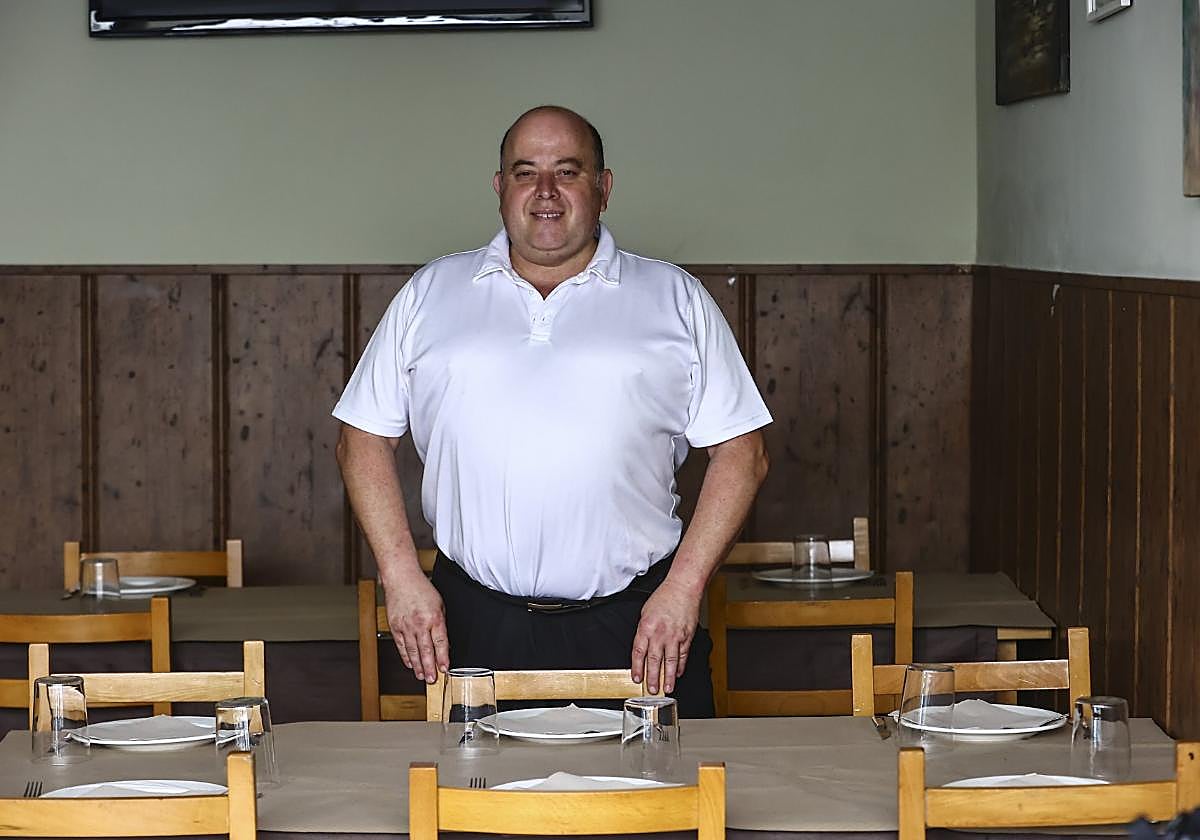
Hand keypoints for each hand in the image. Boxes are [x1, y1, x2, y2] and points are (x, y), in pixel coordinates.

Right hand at [382, 573, 449, 683]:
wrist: (401, 578)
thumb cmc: (421, 589)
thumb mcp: (440, 604)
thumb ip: (441, 624)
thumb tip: (443, 642)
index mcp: (434, 618)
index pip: (440, 643)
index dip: (443, 658)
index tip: (445, 669)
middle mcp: (420, 624)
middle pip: (426, 651)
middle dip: (430, 668)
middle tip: (432, 680)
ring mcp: (406, 626)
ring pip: (412, 651)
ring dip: (418, 666)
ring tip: (422, 676)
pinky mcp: (395, 626)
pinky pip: (401, 646)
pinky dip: (406, 657)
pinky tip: (410, 664)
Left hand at [630, 579, 700, 694]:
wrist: (683, 588)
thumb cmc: (664, 598)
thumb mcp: (645, 613)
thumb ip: (643, 632)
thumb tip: (642, 648)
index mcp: (646, 628)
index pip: (639, 652)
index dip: (637, 668)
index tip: (637, 679)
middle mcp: (660, 634)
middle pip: (654, 660)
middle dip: (653, 678)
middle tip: (652, 690)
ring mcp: (675, 636)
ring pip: (670, 661)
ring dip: (668, 677)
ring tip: (667, 688)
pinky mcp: (687, 636)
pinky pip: (682, 654)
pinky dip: (680, 666)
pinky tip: (677, 673)